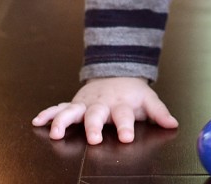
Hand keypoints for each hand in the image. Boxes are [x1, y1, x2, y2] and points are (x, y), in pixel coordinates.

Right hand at [32, 77, 177, 144]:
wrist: (116, 73)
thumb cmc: (132, 93)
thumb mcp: (148, 100)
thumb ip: (159, 112)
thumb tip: (173, 124)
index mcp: (121, 105)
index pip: (124, 116)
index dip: (125, 126)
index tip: (126, 137)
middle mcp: (101, 105)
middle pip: (96, 115)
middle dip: (93, 126)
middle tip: (94, 137)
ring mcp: (85, 104)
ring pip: (72, 111)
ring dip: (63, 121)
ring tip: (56, 133)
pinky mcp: (74, 104)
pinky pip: (58, 108)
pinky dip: (48, 114)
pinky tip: (37, 121)